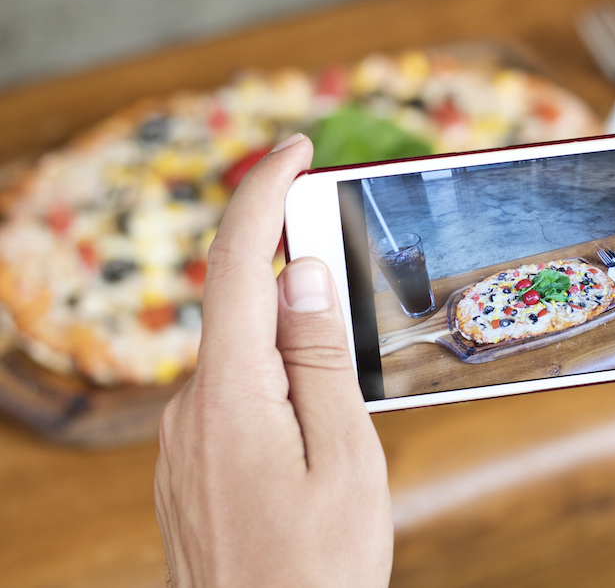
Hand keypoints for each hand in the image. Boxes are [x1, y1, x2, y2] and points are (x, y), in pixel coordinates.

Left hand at [154, 134, 392, 586]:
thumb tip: (298, 272)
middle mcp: (191, 408)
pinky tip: (314, 423)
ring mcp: (183, 441)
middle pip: (241, 306)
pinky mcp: (191, 465)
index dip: (263, 191)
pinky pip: (234, 397)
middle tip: (351, 265)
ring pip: (242, 357)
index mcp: (231, 395)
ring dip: (290, 340)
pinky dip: (274, 381)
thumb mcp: (344, 455)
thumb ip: (316, 358)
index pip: (237, 264)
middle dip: (292, 270)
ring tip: (346, 388)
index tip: (295, 147)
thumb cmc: (317, 567)